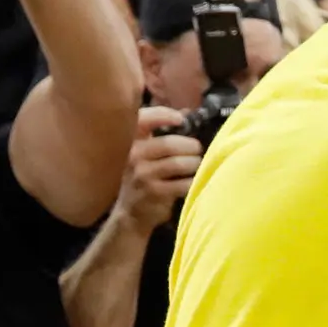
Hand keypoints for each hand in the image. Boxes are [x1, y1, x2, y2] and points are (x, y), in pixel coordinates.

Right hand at [118, 116, 203, 230]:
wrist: (131, 213)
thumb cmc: (142, 178)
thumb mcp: (144, 154)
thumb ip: (161, 133)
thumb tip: (187, 113)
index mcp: (130, 141)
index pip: (143, 119)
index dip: (163, 115)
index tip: (180, 119)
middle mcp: (133, 156)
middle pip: (170, 144)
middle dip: (190, 146)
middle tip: (197, 150)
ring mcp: (143, 175)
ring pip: (179, 164)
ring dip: (194, 163)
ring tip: (196, 165)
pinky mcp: (154, 193)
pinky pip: (183, 183)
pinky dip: (193, 181)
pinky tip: (193, 181)